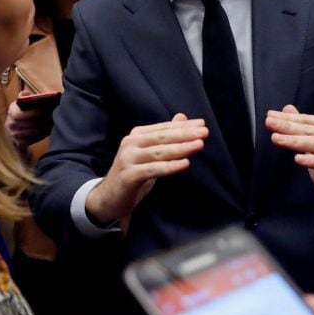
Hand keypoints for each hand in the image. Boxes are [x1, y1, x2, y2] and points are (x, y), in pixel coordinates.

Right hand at [5, 97, 51, 151]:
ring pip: (30, 133)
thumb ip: (24, 97)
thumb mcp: (21, 102)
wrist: (15, 127)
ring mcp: (13, 134)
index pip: (18, 114)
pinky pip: (31, 140)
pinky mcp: (18, 143)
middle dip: (41, 121)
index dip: (31, 113)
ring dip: (43, 129)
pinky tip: (48, 131)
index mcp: (11, 111)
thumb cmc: (23, 112)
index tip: (43, 110)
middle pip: (27, 124)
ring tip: (52, 124)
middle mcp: (10, 123)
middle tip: (52, 118)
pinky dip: (40, 136)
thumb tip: (26, 93)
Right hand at [86, 113, 207, 223]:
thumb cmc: (134, 173)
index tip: (202, 124)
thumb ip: (165, 136)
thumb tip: (182, 116)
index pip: (164, 128)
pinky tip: (185, 164)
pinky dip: (169, 166)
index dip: (183, 126)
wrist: (109, 197)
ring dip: (180, 148)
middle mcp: (131, 144)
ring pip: (159, 152)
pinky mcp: (129, 176)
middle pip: (162, 137)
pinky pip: (153, 170)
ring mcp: (128, 159)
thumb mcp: (150, 153)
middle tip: (204, 132)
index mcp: (137, 136)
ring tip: (198, 145)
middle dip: (185, 134)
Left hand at [265, 104, 313, 207]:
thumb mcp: (313, 145)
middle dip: (287, 127)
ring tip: (276, 138)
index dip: (288, 118)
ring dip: (295, 141)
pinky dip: (312, 161)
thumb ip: (301, 127)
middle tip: (269, 123)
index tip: (269, 115)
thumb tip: (287, 108)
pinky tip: (297, 159)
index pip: (306, 120)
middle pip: (309, 131)